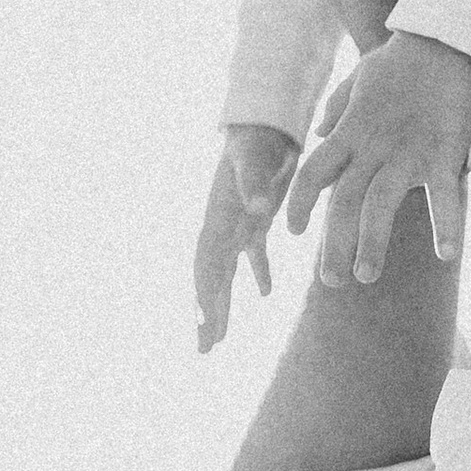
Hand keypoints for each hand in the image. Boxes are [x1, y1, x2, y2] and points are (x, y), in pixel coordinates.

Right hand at [194, 123, 301, 350]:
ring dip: (225, 303)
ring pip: (227, 273)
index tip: (205, 327)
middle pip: (211, 278)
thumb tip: (261, 207)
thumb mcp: (256, 157)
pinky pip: (253, 254)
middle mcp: (222, 226)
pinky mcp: (255, 218)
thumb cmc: (258, 138)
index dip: (204, 297)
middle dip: (207, 313)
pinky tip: (267, 294)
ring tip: (220, 337)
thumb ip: (255, 182)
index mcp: (218, 218)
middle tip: (204, 351)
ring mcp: (237, 224)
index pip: (207, 266)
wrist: (263, 120)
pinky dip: (259, 275)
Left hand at [286, 29, 470, 289]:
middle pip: (343, 203)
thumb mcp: (358, 80)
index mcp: (350, 133)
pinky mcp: (444, 153)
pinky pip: (444, 196)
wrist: (445, 38)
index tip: (294, 233)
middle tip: (330, 282)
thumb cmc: (401, 61)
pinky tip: (445, 255)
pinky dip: (445, 226)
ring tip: (365, 276)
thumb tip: (319, 133)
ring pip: (380, 206)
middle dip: (333, 245)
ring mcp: (407, 152)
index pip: (313, 174)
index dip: (299, 205)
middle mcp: (372, 147)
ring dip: (371, 244)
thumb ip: (336, 110)